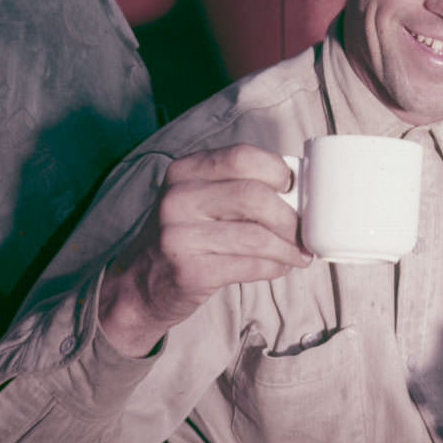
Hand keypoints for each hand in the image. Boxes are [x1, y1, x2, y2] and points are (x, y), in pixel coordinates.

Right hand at [98, 144, 310, 355]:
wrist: (139, 285)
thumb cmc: (186, 237)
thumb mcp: (199, 200)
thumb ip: (236, 186)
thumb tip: (299, 189)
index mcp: (185, 171)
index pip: (241, 156)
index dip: (276, 170)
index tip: (293, 187)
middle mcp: (177, 198)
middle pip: (253, 196)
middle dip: (289, 216)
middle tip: (303, 230)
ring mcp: (179, 235)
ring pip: (255, 236)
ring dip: (288, 247)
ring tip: (299, 253)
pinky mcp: (188, 270)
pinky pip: (248, 265)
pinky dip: (274, 266)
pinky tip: (281, 266)